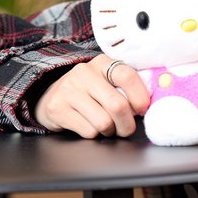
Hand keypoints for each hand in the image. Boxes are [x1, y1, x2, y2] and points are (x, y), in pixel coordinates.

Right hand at [34, 54, 150, 138]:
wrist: (51, 97)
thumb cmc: (88, 92)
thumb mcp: (105, 81)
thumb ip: (124, 88)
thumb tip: (146, 105)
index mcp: (102, 63)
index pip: (126, 76)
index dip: (140, 96)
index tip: (142, 109)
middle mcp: (84, 73)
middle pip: (117, 105)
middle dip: (127, 124)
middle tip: (126, 128)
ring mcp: (69, 90)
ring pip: (104, 122)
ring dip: (109, 131)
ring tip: (106, 126)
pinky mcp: (58, 108)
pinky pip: (88, 131)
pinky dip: (94, 135)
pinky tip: (89, 126)